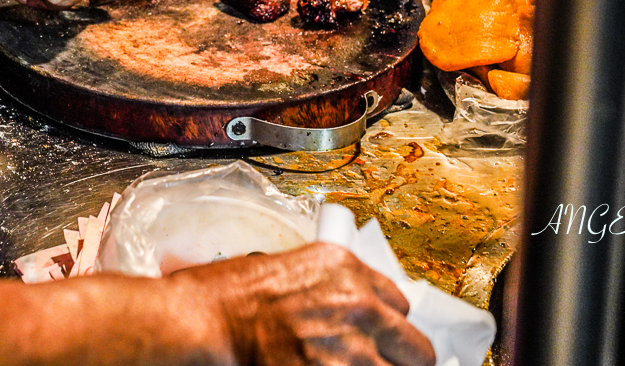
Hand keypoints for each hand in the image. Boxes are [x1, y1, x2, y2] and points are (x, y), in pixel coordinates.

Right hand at [173, 242, 435, 365]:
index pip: (401, 305)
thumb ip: (338, 287)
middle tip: (379, 361)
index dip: (388, 324)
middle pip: (416, 349)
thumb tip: (361, 311)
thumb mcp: (295, 267)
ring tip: (348, 365)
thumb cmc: (234, 294)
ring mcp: (350, 351)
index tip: (380, 335)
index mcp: (348, 271)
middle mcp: (359, 308)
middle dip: (401, 358)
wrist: (208, 321)